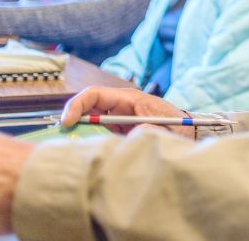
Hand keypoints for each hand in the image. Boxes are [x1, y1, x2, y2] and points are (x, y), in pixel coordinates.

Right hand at [60, 85, 192, 137]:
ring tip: (69, 148)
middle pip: (86, 107)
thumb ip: (149, 129)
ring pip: (88, 121)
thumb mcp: (166, 129)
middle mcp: (119, 106)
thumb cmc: (178, 127)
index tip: (66, 122)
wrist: (188, 133)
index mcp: (129, 99)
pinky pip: (96, 133)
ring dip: (78, 133)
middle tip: (60, 138)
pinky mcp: (117, 130)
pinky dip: (88, 141)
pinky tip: (83, 154)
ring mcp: (116, 118)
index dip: (77, 105)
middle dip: (71, 120)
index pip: (94, 95)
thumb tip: (133, 132)